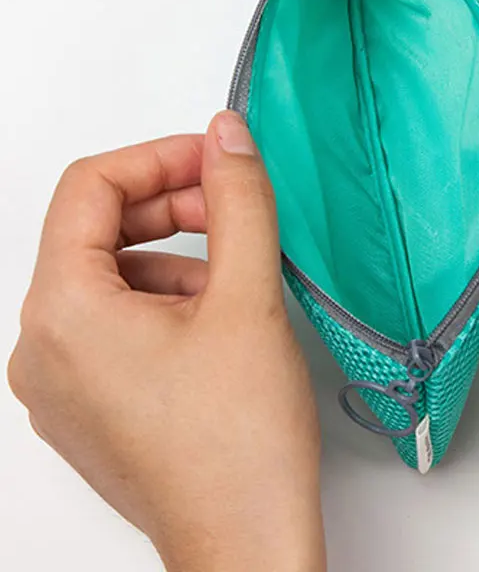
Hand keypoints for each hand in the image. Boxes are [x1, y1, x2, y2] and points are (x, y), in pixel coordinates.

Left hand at [7, 112, 324, 571]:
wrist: (247, 542)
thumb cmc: (241, 440)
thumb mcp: (246, 297)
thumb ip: (238, 200)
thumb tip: (226, 135)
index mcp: (62, 313)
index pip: (88, 187)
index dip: (158, 157)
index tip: (213, 160)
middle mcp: (42, 349)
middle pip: (96, 231)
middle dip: (169, 206)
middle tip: (233, 205)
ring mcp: (59, 384)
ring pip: (109, 277)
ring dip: (173, 255)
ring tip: (235, 274)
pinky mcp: (88, 405)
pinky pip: (112, 322)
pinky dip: (162, 299)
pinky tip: (215, 319)